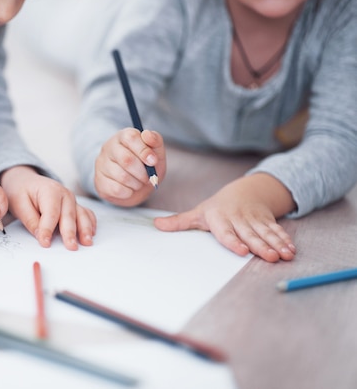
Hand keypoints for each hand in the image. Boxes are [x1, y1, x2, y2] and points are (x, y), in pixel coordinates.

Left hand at [0, 166, 96, 249]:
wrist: (26, 182)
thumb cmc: (22, 192)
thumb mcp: (19, 204)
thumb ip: (30, 220)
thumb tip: (40, 236)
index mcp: (49, 190)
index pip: (50, 213)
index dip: (48, 229)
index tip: (45, 243)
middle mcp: (64, 194)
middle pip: (69, 215)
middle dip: (70, 232)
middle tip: (71, 247)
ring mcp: (72, 200)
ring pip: (81, 215)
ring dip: (85, 229)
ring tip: (86, 243)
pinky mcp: (75, 206)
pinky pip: (86, 214)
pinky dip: (90, 224)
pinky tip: (91, 234)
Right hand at [94, 128, 164, 206]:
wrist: (136, 187)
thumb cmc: (145, 166)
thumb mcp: (156, 152)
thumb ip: (155, 141)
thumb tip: (147, 135)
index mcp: (123, 136)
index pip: (130, 137)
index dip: (144, 150)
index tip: (153, 161)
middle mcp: (108, 147)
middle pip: (126, 159)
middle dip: (142, 172)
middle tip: (148, 177)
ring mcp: (101, 164)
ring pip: (122, 177)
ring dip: (137, 183)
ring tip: (139, 182)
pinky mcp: (99, 181)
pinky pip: (117, 189)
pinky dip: (129, 192)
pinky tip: (129, 189)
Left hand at [153, 173, 296, 261]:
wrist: (244, 191)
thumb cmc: (217, 207)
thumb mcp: (198, 213)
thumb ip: (179, 222)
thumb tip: (156, 225)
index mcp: (219, 218)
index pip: (226, 232)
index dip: (233, 241)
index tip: (241, 250)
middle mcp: (238, 219)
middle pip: (250, 234)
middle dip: (261, 246)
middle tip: (271, 257)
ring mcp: (254, 219)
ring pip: (266, 233)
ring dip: (277, 244)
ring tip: (286, 256)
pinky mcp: (267, 220)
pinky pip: (276, 230)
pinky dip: (285, 239)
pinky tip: (292, 250)